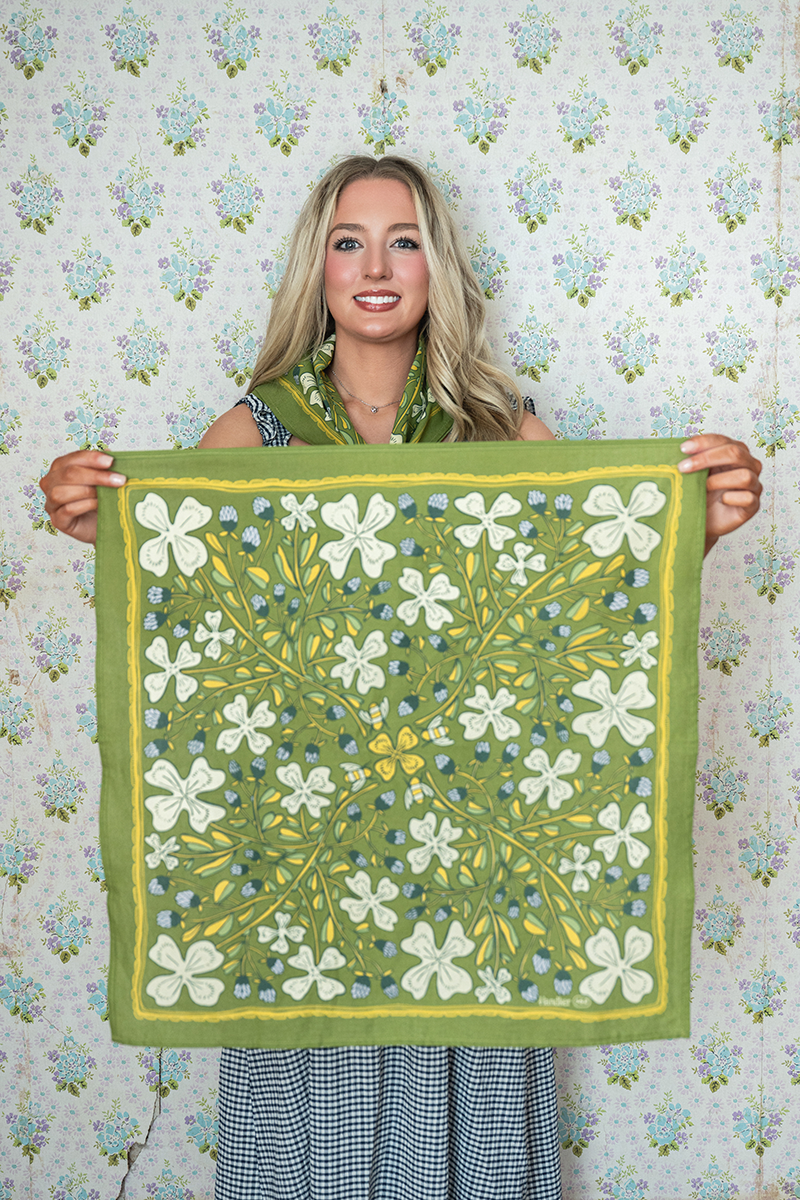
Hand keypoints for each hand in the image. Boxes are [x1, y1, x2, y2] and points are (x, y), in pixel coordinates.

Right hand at [39, 450, 126, 544]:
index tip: (111, 461)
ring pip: (61, 492)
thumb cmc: (101, 500)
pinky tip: (99, 504)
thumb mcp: (104, 480)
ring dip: (88, 491)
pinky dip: (85, 505)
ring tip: (109, 493)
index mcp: (60, 468)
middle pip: (68, 474)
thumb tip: (109, 453)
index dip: (91, 458)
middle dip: (96, 475)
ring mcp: (51, 503)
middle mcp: (51, 483)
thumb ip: (104, 467)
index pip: (72, 458)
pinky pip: (66, 510)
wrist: (105, 526)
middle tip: (119, 479)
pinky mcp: (58, 521)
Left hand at [678, 434, 761, 555]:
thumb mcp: (694, 473)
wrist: (703, 520)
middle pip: (735, 453)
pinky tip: (721, 500)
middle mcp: (749, 465)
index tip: (682, 449)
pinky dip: (732, 498)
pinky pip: (748, 498)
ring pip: (744, 476)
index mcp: (735, 451)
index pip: (722, 440)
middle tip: (683, 468)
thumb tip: (673, 448)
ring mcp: (753, 485)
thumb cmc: (700, 493)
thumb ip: (691, 459)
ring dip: (719, 480)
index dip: (703, 442)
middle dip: (706, 458)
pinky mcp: (753, 505)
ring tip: (702, 487)